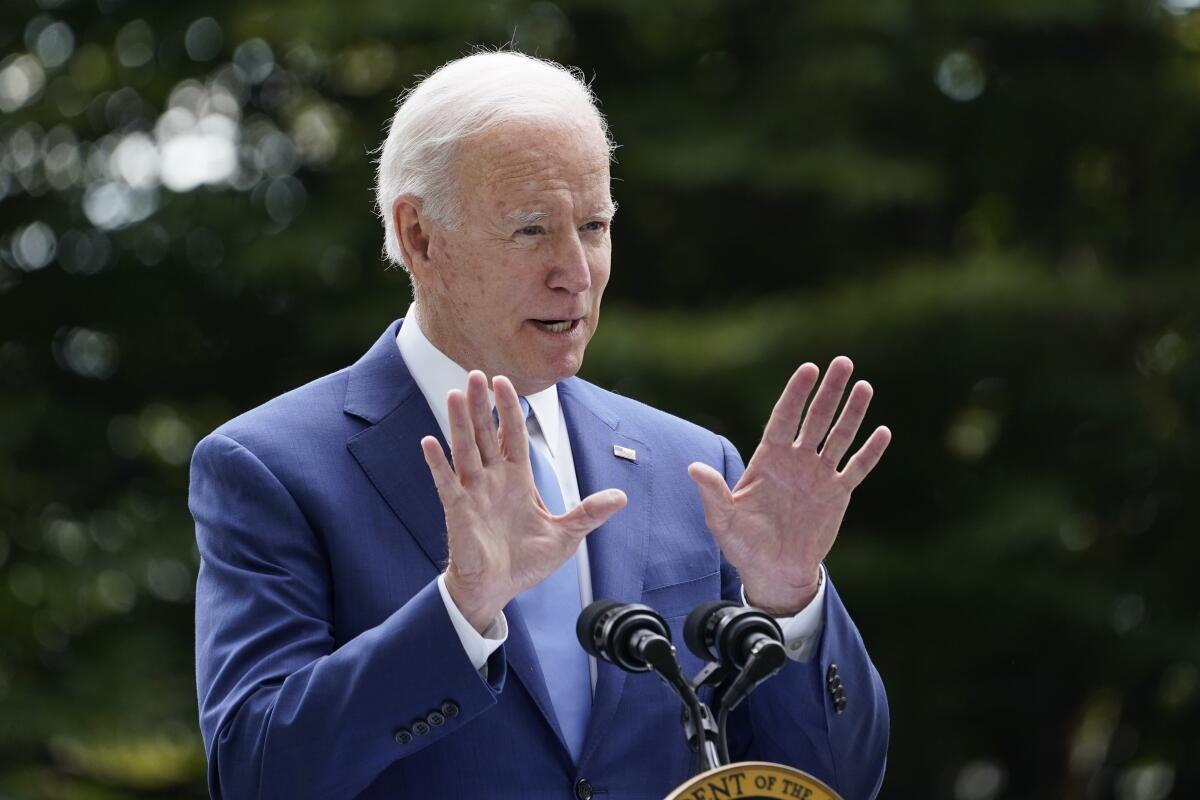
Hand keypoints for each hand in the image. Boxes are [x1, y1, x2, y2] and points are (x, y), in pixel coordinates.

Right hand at [421, 371, 626, 632]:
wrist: (497, 590)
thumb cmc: (525, 562)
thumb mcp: (565, 535)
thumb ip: (589, 513)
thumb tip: (621, 498)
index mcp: (517, 480)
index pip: (512, 435)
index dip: (509, 409)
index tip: (503, 382)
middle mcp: (492, 480)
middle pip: (485, 434)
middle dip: (481, 405)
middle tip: (476, 373)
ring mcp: (472, 493)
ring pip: (465, 450)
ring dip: (459, 423)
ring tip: (456, 394)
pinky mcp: (457, 511)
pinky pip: (445, 482)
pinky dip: (437, 463)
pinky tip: (429, 441)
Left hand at [687, 357, 890, 615]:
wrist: (773, 571)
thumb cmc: (743, 543)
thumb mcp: (723, 520)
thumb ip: (713, 492)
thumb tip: (693, 468)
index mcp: (769, 458)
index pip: (784, 418)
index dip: (795, 393)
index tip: (808, 368)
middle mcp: (796, 460)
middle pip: (815, 419)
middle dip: (828, 391)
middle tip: (842, 362)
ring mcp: (818, 475)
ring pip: (839, 437)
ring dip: (852, 413)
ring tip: (865, 386)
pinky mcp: (837, 494)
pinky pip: (856, 469)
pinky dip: (869, 452)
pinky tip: (883, 432)